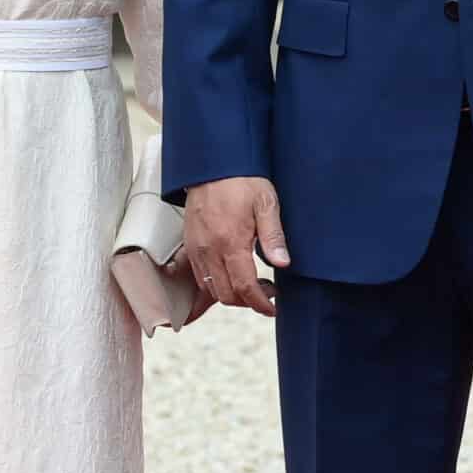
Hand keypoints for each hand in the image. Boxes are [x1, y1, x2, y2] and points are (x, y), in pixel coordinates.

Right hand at [182, 175, 288, 317]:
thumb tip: (283, 263)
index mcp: (230, 242)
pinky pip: (200, 276)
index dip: (260, 304)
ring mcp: (196, 249)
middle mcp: (209, 250)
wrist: (213, 164)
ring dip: (232, 294)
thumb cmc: (242, 180)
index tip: (272, 308)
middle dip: (248, 302)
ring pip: (212, 289)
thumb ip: (274, 236)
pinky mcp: (190, 245)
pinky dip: (216, 284)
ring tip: (253, 283)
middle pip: (226, 295)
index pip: (244, 287)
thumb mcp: (266, 203)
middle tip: (268, 293)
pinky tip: (233, 273)